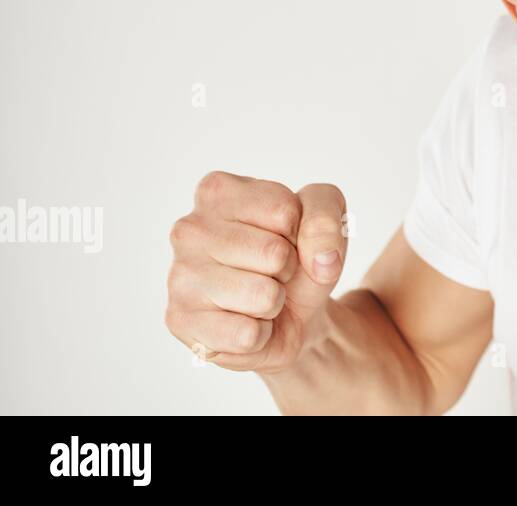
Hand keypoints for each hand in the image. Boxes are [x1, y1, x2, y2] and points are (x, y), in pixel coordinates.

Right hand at [165, 171, 348, 372]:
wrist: (294, 314)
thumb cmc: (300, 258)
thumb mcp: (326, 222)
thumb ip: (327, 218)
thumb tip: (320, 259)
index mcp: (219, 191)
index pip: (284, 211)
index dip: (299, 231)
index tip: (286, 238)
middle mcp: (189, 229)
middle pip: (273, 253)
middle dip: (286, 268)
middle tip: (272, 272)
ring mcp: (179, 276)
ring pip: (262, 296)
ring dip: (273, 302)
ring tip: (257, 296)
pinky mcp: (181, 322)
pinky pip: (248, 335)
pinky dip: (259, 335)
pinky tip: (242, 322)